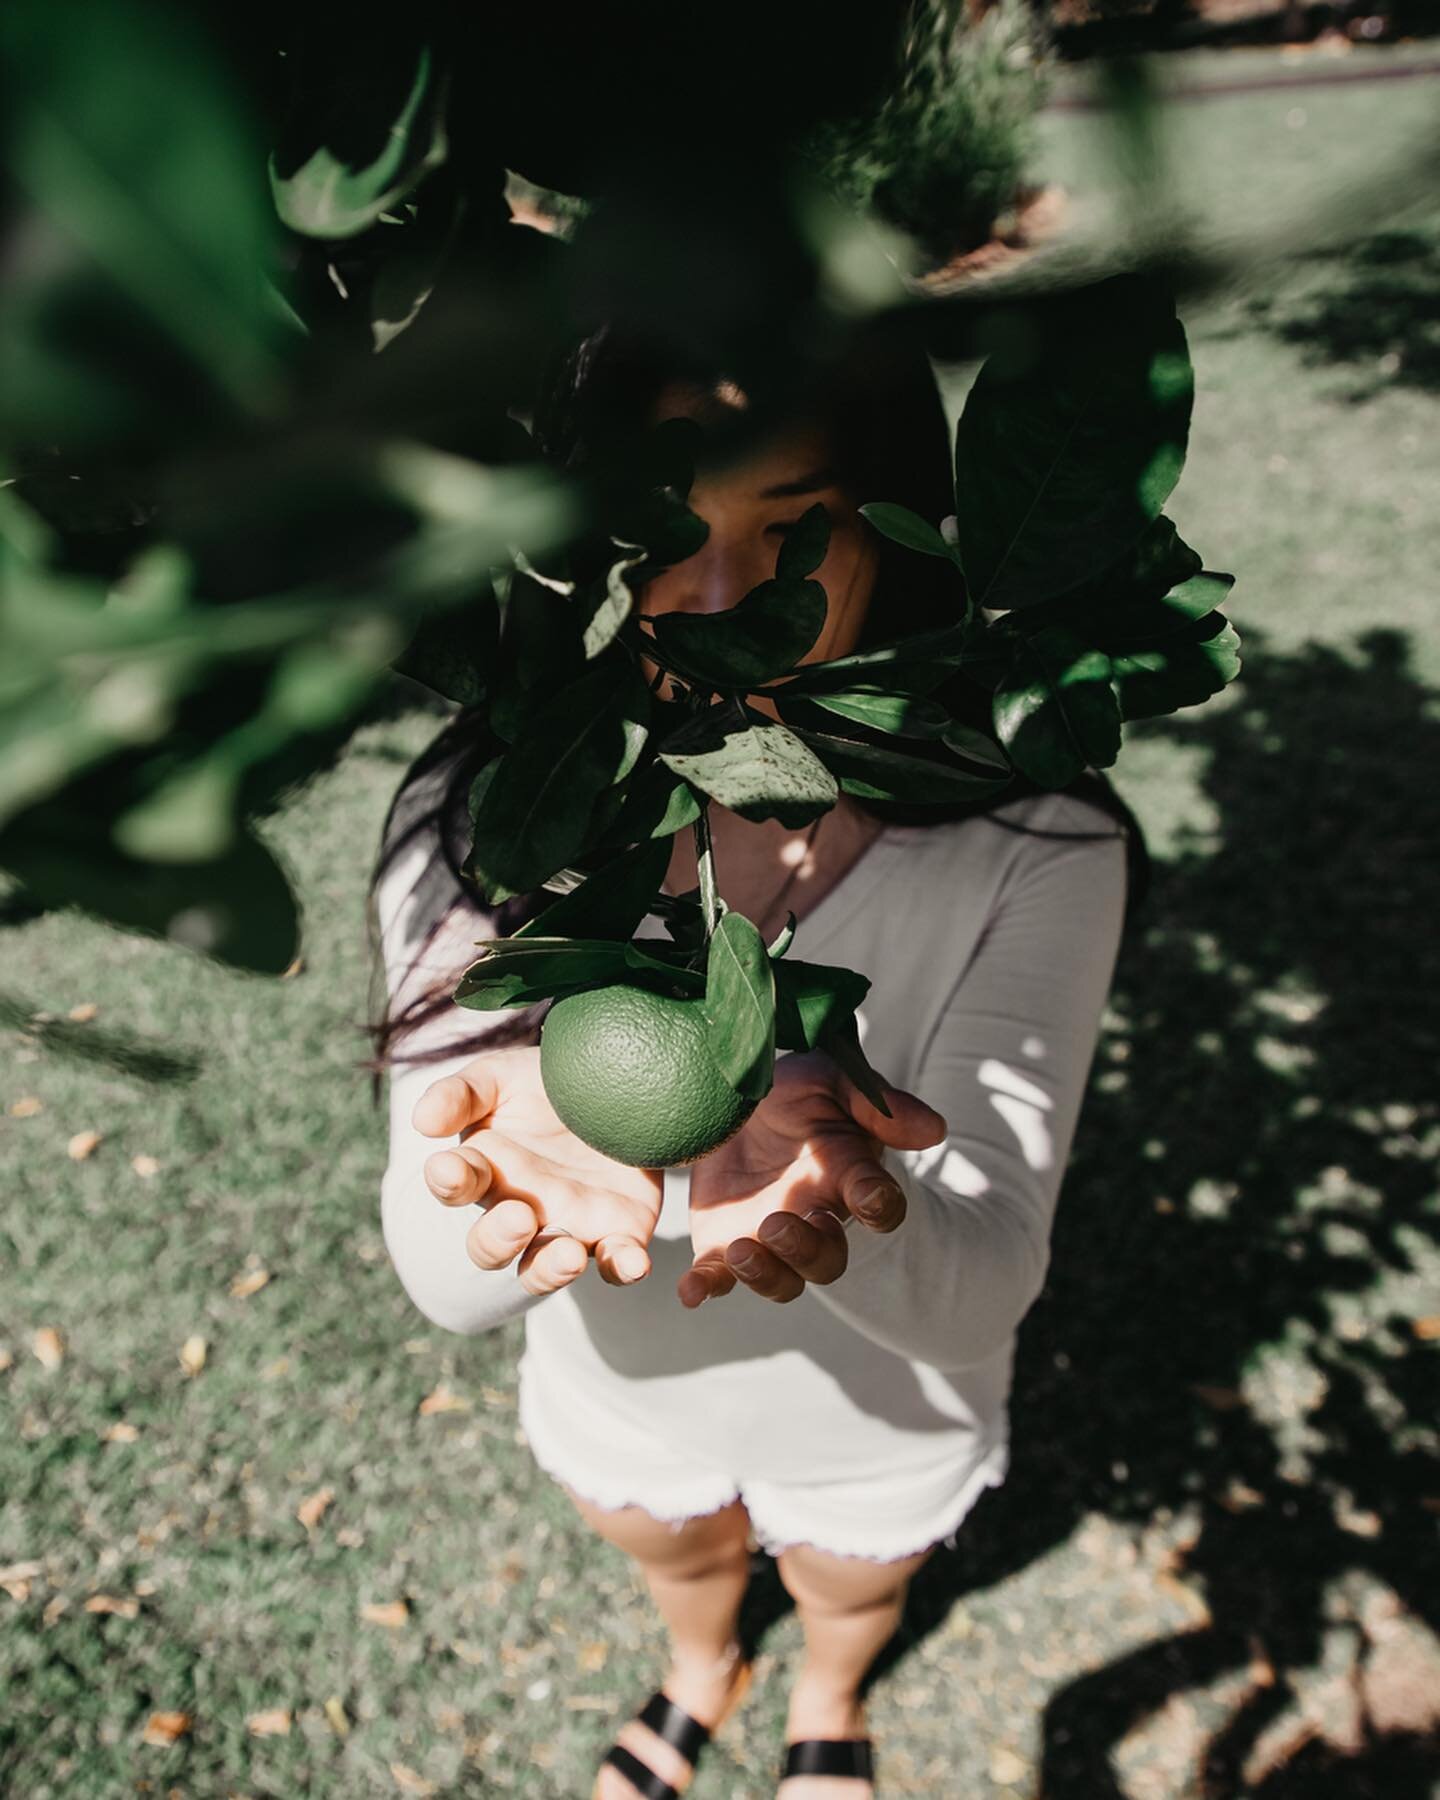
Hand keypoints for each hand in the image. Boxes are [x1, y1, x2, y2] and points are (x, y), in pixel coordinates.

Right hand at [412, 1046, 662, 1295]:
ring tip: (566, 1255)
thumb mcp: (499, 1076)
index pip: (455, 1183)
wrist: (611, 1087)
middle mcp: (518, 1208)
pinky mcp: (617, 1232)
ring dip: (551, 1269)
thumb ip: (460, 1094)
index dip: (448, 1180)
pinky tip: (632, 1263)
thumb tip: (422, 1120)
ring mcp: (566, 1226)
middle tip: (519, 1216)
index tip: (448, 1168)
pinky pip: (616, 1262)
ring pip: (544, 1268)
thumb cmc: (541, 1086)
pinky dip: (622, 1268)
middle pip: (491, 1246)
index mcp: (484, 1169)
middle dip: (498, 1239)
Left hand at [684, 1049, 946, 1306]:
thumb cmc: (796, 1093)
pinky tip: (691, 1292)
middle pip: (827, 1259)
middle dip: (807, 1250)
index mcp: (847, 1177)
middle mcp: (815, 1218)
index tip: (868, 1199)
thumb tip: (935, 1130)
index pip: (879, 1203)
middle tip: (778, 1224)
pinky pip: (719, 1278)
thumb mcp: (829, 1079)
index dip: (879, 1206)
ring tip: (741, 1251)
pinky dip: (707, 1288)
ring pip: (782, 1280)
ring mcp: (769, 1239)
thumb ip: (874, 1102)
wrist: (736, 1103)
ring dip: (765, 1275)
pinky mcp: (724, 1245)